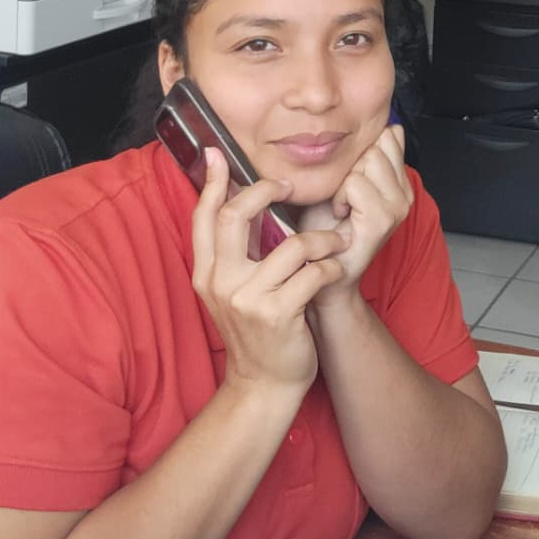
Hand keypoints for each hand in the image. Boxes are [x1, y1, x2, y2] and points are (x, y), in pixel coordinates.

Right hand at [191, 148, 349, 394]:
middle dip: (267, 191)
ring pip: (292, 245)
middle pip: (237, 215)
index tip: (218, 153)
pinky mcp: (277, 314)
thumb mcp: (234, 289)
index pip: (204, 216)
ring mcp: (247, 299)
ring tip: (334, 244)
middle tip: (289, 186)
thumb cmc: (258, 329)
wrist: (263, 385)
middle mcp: (220, 282)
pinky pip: (313, 274)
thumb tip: (241, 200)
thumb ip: (235, 251)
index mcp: (207, 272)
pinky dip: (330, 269)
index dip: (213, 182)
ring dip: (322, 240)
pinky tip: (333, 274)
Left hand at [300, 125, 412, 303]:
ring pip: (367, 161)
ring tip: (342, 206)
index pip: (390, 137)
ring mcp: (397, 208)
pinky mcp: (382, 220)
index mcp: (400, 183)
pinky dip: (340, 197)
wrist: (323, 270)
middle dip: (352, 166)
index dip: (362, 151)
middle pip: (377, 146)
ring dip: (344, 183)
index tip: (353, 178)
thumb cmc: (327, 228)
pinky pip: (355, 184)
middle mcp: (405, 195)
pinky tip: (341, 215)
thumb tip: (391, 126)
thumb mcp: (346, 182)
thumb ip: (367, 157)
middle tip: (345, 196)